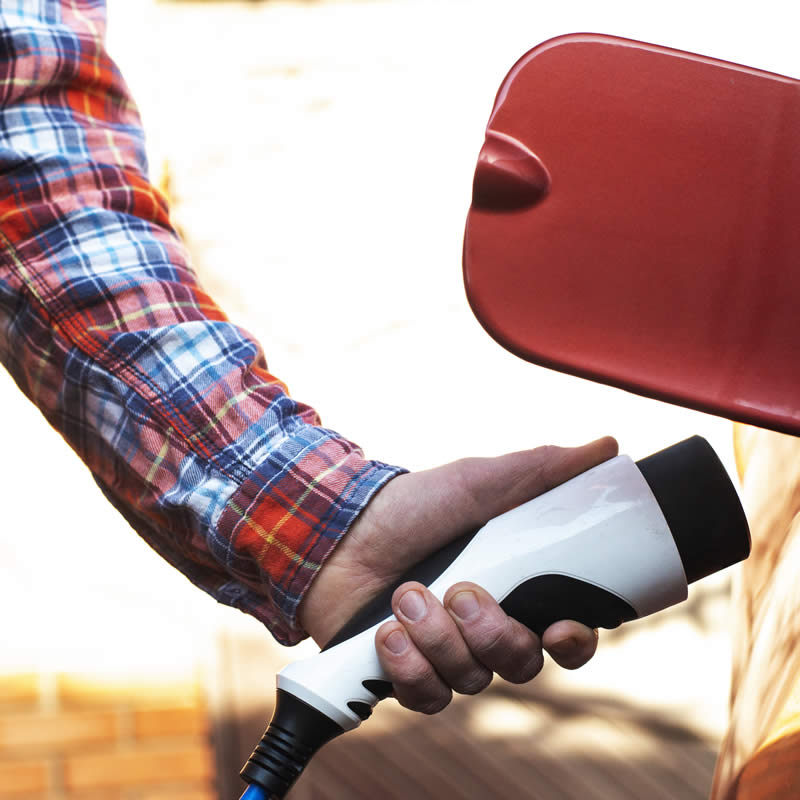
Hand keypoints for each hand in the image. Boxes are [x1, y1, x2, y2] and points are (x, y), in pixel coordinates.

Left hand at [298, 436, 617, 713]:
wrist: (340, 529)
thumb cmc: (414, 505)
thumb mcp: (480, 482)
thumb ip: (542, 471)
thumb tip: (606, 447)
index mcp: (514, 589)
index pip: (565, 634)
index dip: (573, 642)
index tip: (558, 628)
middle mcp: (486, 630)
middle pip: (521, 663)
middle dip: (493, 632)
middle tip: (460, 590)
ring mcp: (446, 656)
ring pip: (472, 680)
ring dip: (438, 638)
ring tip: (406, 595)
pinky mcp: (406, 676)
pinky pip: (426, 697)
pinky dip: (409, 666)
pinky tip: (388, 633)